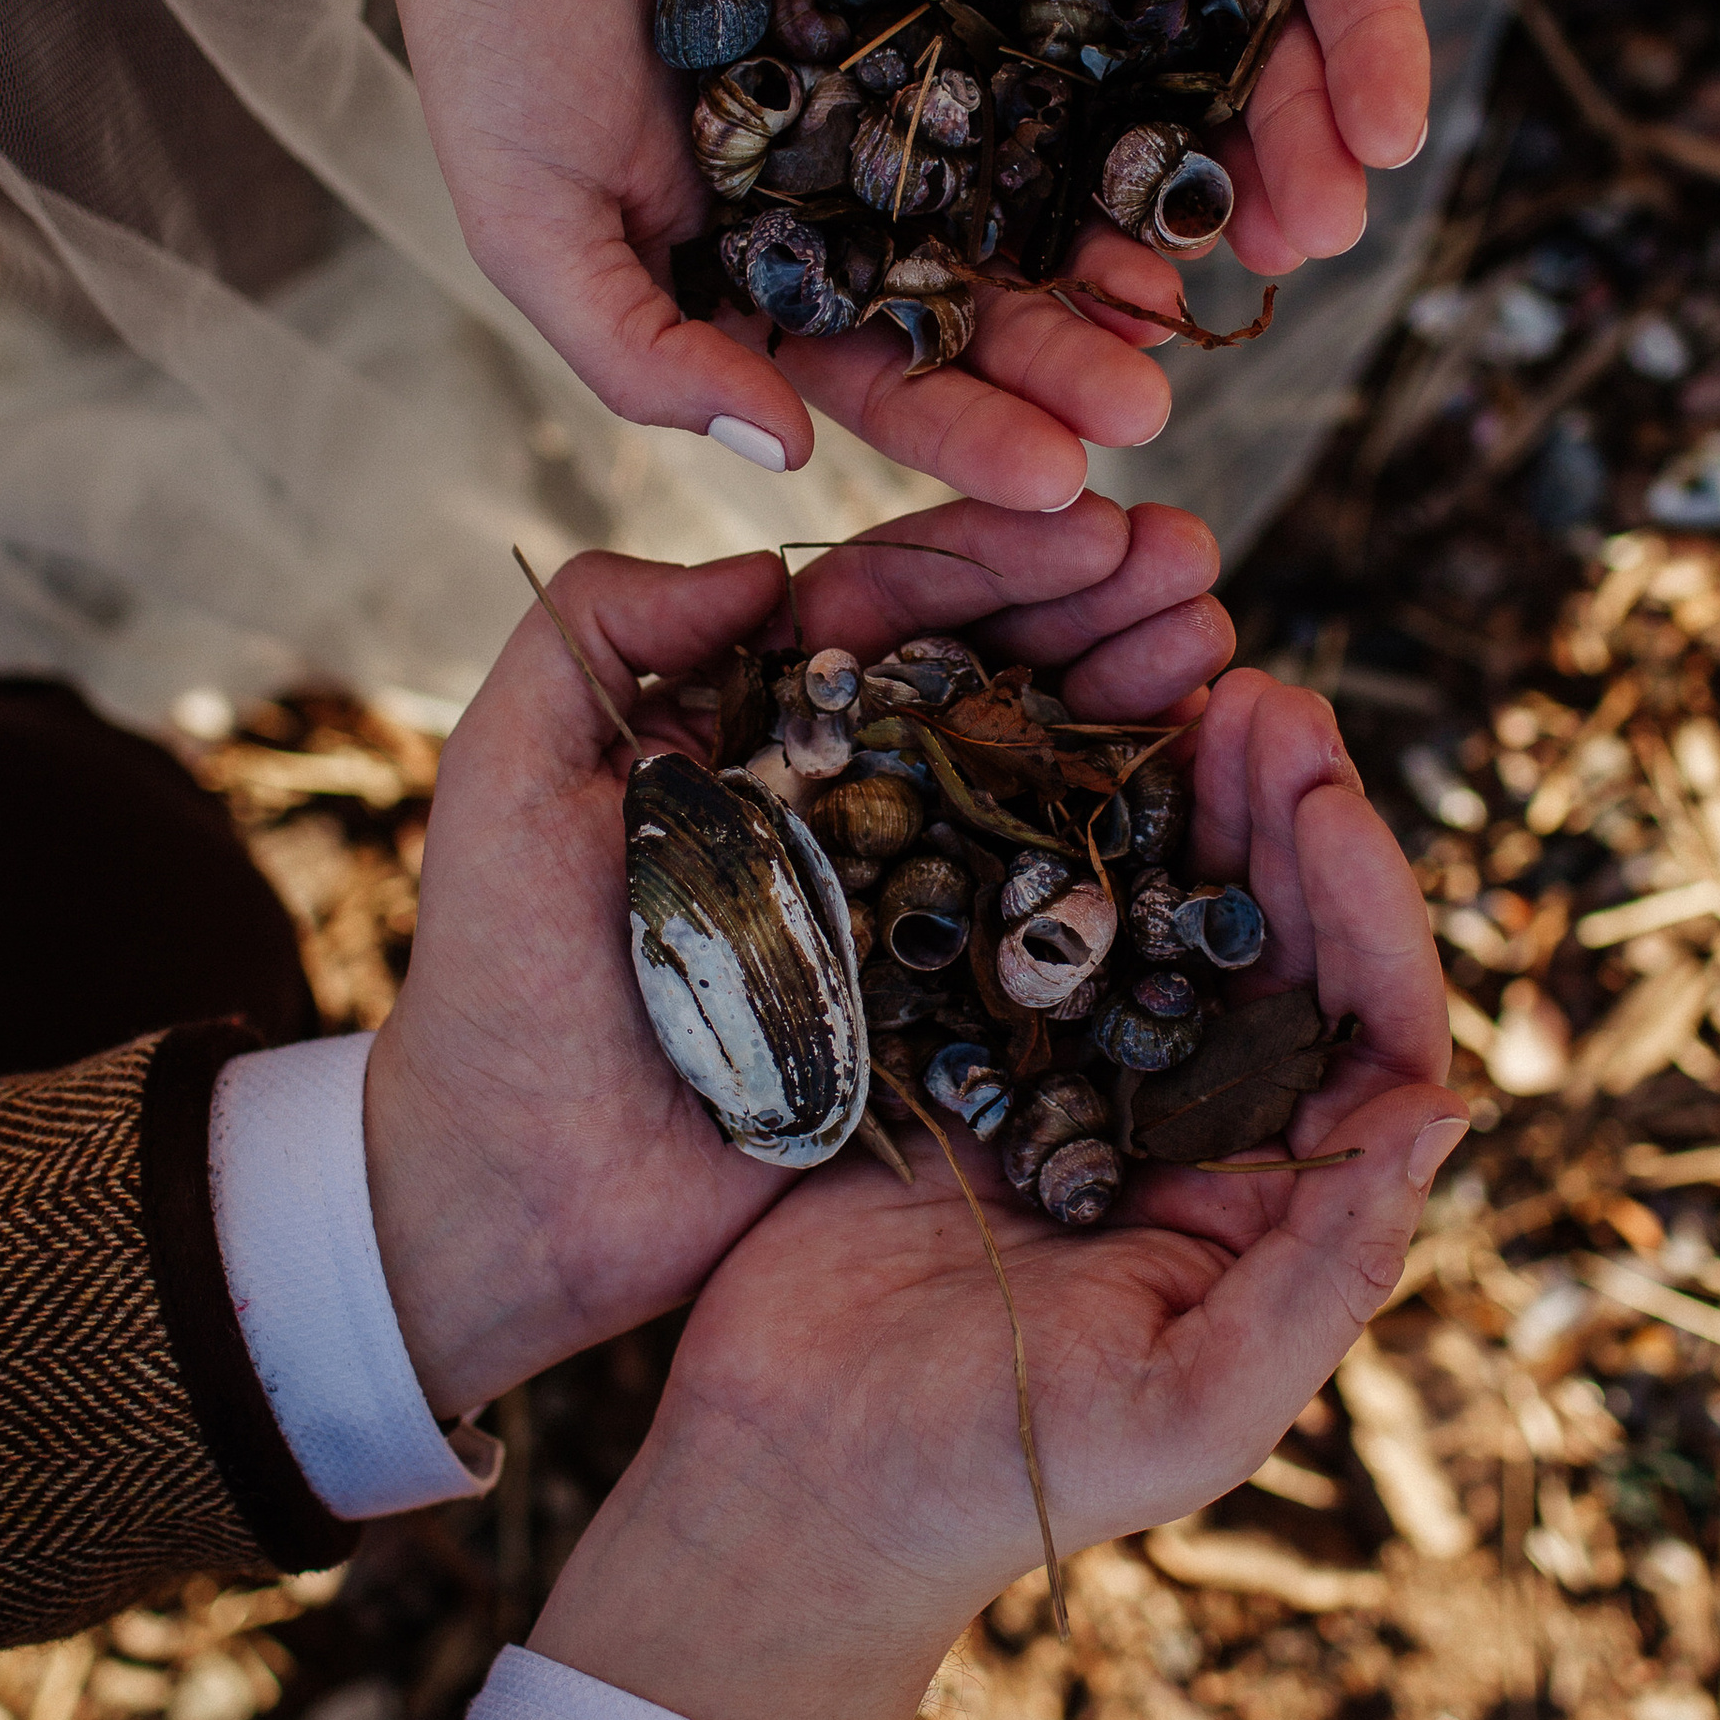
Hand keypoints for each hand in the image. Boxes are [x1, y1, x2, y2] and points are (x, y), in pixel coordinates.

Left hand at [359, 495, 1233, 1414]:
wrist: (520, 1196)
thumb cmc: (498, 986)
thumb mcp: (506, 779)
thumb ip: (595, 635)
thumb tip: (762, 565)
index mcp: (752, 721)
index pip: (893, 606)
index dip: (997, 557)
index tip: (1096, 522)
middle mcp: (845, 792)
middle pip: (995, 672)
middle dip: (1099, 612)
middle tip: (1197, 574)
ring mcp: (905, 894)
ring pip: (1042, 773)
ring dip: (1135, 704)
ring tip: (1220, 656)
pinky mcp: (944, 1002)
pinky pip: (1053, 911)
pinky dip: (1135, 846)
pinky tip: (1209, 791)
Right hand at [372, 0, 1199, 510]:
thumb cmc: (491, 32)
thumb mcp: (535, 223)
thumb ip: (642, 351)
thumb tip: (779, 453)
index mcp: (749, 275)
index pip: (874, 380)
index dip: (963, 434)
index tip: (1057, 482)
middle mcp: (838, 197)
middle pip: (972, 299)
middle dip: (1058, 360)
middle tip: (1151, 406)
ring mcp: (894, 90)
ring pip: (1020, 187)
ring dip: (1097, 248)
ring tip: (1175, 296)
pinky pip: (1033, 49)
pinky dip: (1101, 100)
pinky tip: (1172, 143)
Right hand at [530, 671, 1462, 1719]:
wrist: (782, 1493)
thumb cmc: (993, 1482)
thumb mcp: (1191, 1406)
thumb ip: (1325, 1271)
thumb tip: (1443, 1108)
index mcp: (1270, 1205)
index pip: (1371, 1030)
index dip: (1365, 908)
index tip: (1323, 802)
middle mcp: (1192, 1128)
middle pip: (1278, 939)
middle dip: (1280, 812)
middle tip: (1259, 694)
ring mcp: (1077, 1078)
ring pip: (1164, 902)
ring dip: (1184, 793)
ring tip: (1191, 681)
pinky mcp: (962, 1044)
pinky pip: (1033, 911)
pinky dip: (1055, 823)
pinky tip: (1054, 742)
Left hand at [616, 0, 1433, 272]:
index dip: (1367, 57)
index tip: (1382, 144)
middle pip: (1246, 64)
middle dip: (1291, 154)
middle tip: (1305, 240)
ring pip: (1135, 112)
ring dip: (1184, 198)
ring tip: (1214, 274)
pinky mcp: (930, 6)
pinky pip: (1005, 117)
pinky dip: (1047, 192)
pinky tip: (1072, 258)